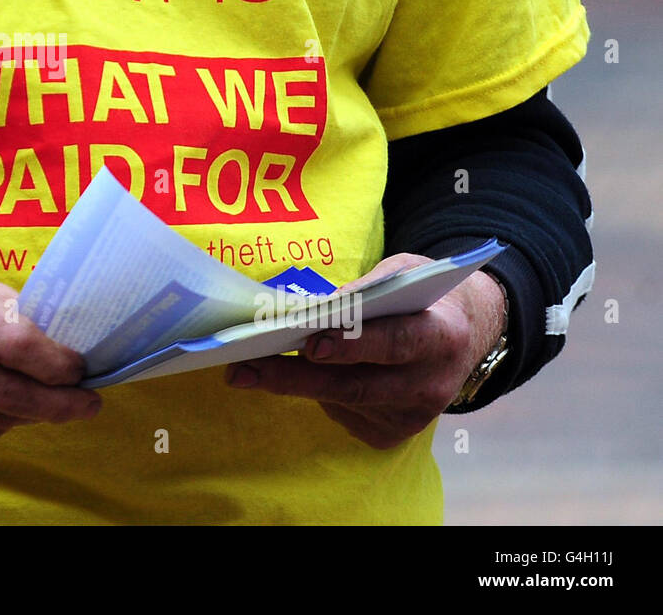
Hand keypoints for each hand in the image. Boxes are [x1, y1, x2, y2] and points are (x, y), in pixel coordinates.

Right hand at [0, 250, 101, 445]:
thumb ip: (13, 315)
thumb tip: (69, 347)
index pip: (18, 345)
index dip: (59, 365)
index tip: (81, 369)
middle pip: (9, 393)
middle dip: (58, 404)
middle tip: (86, 403)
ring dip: (29, 415)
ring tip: (45, 401)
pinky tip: (3, 407)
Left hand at [223, 253, 506, 448]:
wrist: (462, 332)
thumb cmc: (420, 296)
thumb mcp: (400, 274)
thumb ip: (364, 291)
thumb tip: (314, 312)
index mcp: (442, 336)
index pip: (396, 343)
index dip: (354, 345)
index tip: (310, 343)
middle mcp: (432, 384)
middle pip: (357, 385)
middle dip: (296, 376)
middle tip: (247, 368)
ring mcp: (414, 416)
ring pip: (342, 402)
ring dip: (292, 385)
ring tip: (247, 370)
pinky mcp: (394, 434)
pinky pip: (344, 414)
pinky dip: (315, 393)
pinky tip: (293, 377)